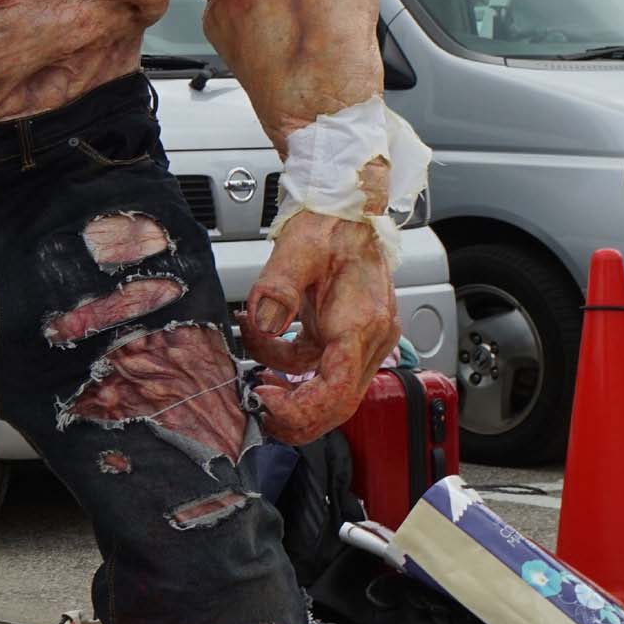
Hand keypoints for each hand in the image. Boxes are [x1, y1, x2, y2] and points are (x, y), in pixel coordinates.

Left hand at [242, 211, 397, 443]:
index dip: (302, 408)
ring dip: (288, 388)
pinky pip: (318, 368)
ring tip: (253, 372)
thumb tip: (262, 322)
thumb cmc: (331, 225)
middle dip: (296, 414)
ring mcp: (360, 340)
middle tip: (257, 405)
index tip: (266, 401)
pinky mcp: (346, 336)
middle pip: (338, 402)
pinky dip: (290, 367)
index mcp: (361, 322)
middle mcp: (369, 338)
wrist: (349, 208)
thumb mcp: (297, 249)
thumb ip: (277, 287)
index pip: (338, 390)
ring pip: (327, 388)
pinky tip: (264, 344)